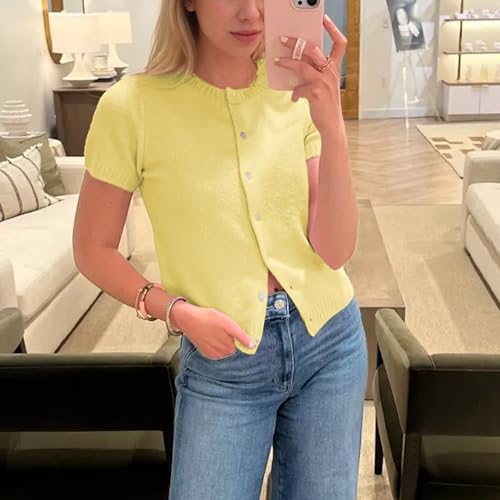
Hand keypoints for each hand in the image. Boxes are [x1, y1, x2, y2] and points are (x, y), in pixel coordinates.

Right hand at [178, 305, 254, 360]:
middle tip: (221, 326)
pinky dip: (214, 343)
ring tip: (215, 329)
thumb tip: (252, 345)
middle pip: (231, 347)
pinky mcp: (206, 352)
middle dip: (229, 338)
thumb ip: (241, 336)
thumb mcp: (228, 324)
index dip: (236, 334)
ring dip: (221, 340)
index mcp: (229, 348)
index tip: (229, 327)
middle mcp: (221, 354)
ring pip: (223, 348)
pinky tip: (209, 334)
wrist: (188, 319)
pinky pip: (215, 350)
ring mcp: (213, 354)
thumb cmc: (208, 318)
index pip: (240, 344)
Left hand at [273, 14, 346, 134]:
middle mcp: (330, 72)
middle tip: (284, 39)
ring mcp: (324, 82)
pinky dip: (294, 93)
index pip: (339, 43)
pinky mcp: (316, 93)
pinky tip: (294, 98)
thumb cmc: (325, 105)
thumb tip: (296, 63)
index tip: (324, 19)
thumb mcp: (324, 85)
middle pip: (314, 49)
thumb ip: (314, 72)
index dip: (333, 29)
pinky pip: (299, 88)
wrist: (331, 124)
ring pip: (302, 65)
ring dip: (287, 62)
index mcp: (334, 68)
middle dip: (296, 42)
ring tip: (277, 61)